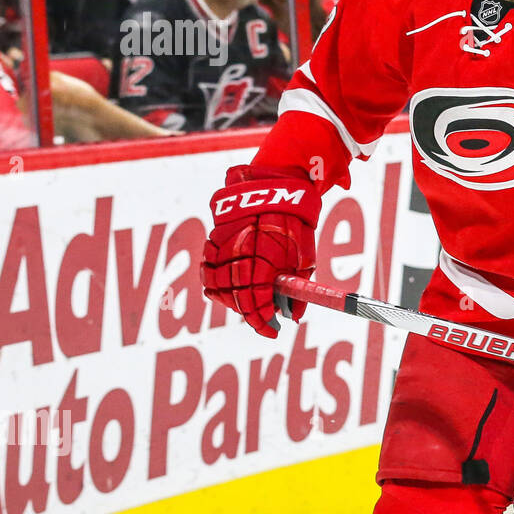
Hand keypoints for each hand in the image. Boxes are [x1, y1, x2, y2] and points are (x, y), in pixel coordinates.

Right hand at [200, 164, 320, 337]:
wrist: (276, 183)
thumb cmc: (296, 220)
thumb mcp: (305, 255)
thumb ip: (298, 287)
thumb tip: (294, 315)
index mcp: (262, 260)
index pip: (256, 303)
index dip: (264, 321)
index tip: (273, 331)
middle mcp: (237, 255)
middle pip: (235, 298)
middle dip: (250, 313)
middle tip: (265, 318)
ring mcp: (221, 246)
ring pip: (215, 285)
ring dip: (232, 299)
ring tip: (249, 302)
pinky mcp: (213, 237)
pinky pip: (208, 267)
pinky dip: (217, 281)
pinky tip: (232, 285)